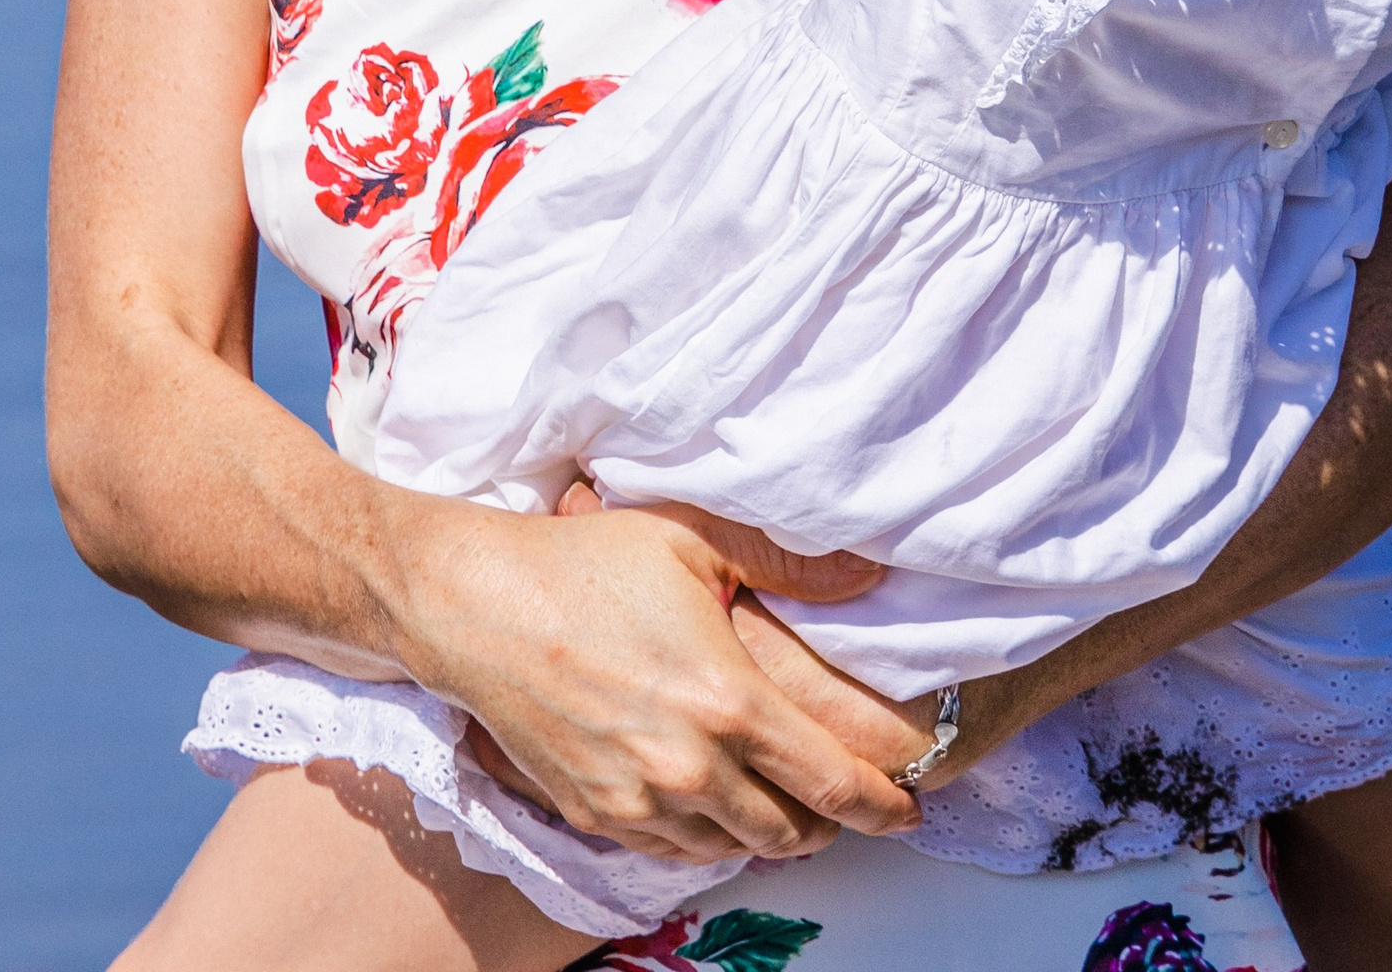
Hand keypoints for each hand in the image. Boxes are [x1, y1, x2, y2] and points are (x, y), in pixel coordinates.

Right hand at [400, 495, 920, 865]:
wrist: (481, 607)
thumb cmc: (587, 563)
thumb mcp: (696, 540)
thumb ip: (789, 564)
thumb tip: (868, 576)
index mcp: (727, 701)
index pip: (830, 781)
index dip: (882, 803)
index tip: (910, 806)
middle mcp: (688, 766)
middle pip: (791, 830)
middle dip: (833, 824)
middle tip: (853, 805)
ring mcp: (638, 801)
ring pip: (734, 847)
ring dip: (772, 833)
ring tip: (789, 805)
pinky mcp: (596, 814)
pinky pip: (676, 852)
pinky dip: (710, 839)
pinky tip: (717, 807)